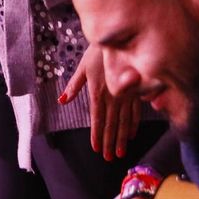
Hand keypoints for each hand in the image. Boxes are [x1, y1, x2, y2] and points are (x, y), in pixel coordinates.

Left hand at [60, 43, 140, 158]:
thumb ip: (74, 86)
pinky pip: (135, 112)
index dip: (96, 135)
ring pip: (124, 122)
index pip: (97, 119)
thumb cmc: (97, 53)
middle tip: (108, 158)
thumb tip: (63, 100)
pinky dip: (133, 124)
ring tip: (120, 152)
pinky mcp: (135, 92)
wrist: (118, 41)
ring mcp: (126, 96)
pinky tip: (131, 135)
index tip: (96, 149)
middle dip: (109, 143)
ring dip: (121, 138)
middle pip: (110, 125)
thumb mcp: (82, 68)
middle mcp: (112, 98)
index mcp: (98, 93)